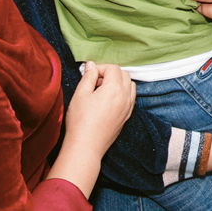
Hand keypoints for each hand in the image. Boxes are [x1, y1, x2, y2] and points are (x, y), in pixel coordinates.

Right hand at [48, 63, 135, 197]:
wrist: (86, 147)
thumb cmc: (80, 121)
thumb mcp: (80, 94)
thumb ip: (88, 77)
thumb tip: (91, 65)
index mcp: (115, 88)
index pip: (113, 68)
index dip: (101, 68)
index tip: (90, 76)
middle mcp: (125, 96)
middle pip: (124, 74)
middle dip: (111, 74)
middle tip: (96, 82)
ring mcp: (128, 107)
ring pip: (130, 85)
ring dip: (119, 82)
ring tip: (103, 91)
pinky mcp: (127, 117)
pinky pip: (131, 98)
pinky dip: (123, 93)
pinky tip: (109, 100)